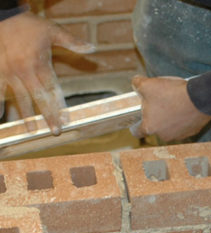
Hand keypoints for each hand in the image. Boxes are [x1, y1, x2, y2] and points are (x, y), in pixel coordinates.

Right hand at [0, 12, 94, 133]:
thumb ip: (71, 41)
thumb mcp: (52, 30)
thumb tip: (93, 48)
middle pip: (39, 98)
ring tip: (32, 131)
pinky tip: (1, 117)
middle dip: (48, 115)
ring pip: (20, 98)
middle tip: (55, 131)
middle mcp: (25, 71)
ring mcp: (10, 72)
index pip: (53, 89)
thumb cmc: (28, 24)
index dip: (60, 105)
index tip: (66, 120)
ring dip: (27, 116)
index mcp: (40, 63)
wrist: (0, 14)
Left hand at [130, 75, 210, 141]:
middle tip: (159, 102)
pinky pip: (184, 126)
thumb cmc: (172, 94)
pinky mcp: (192, 132)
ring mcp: (179, 135)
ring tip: (174, 102)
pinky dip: (183, 118)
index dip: (135, 125)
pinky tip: (185, 106)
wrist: (199, 98)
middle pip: (155, 127)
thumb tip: (135, 83)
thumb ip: (137, 84)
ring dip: (170, 118)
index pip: (137, 132)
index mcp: (150, 127)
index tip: (136, 120)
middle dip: (156, 116)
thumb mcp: (148, 84)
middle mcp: (164, 135)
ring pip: (170, 127)